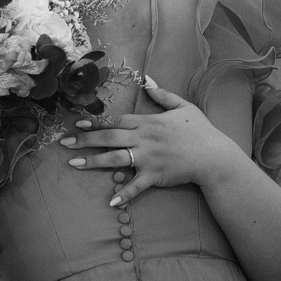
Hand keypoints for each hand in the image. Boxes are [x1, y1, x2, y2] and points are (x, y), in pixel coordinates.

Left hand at [59, 80, 238, 206]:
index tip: (76, 123)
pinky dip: (124, 193)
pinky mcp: (155, 176)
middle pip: (109, 138)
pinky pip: (136, 186)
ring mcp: (148, 158)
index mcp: (147, 122)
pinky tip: (110, 201)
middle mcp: (144, 139)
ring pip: (115, 159)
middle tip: (64, 143)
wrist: (215, 156)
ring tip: (73, 163)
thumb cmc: (200, 131)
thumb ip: (163, 94)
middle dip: (85, 140)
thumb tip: (147, 80)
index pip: (115, 120)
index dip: (94, 121)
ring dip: (93, 162)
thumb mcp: (183, 107)